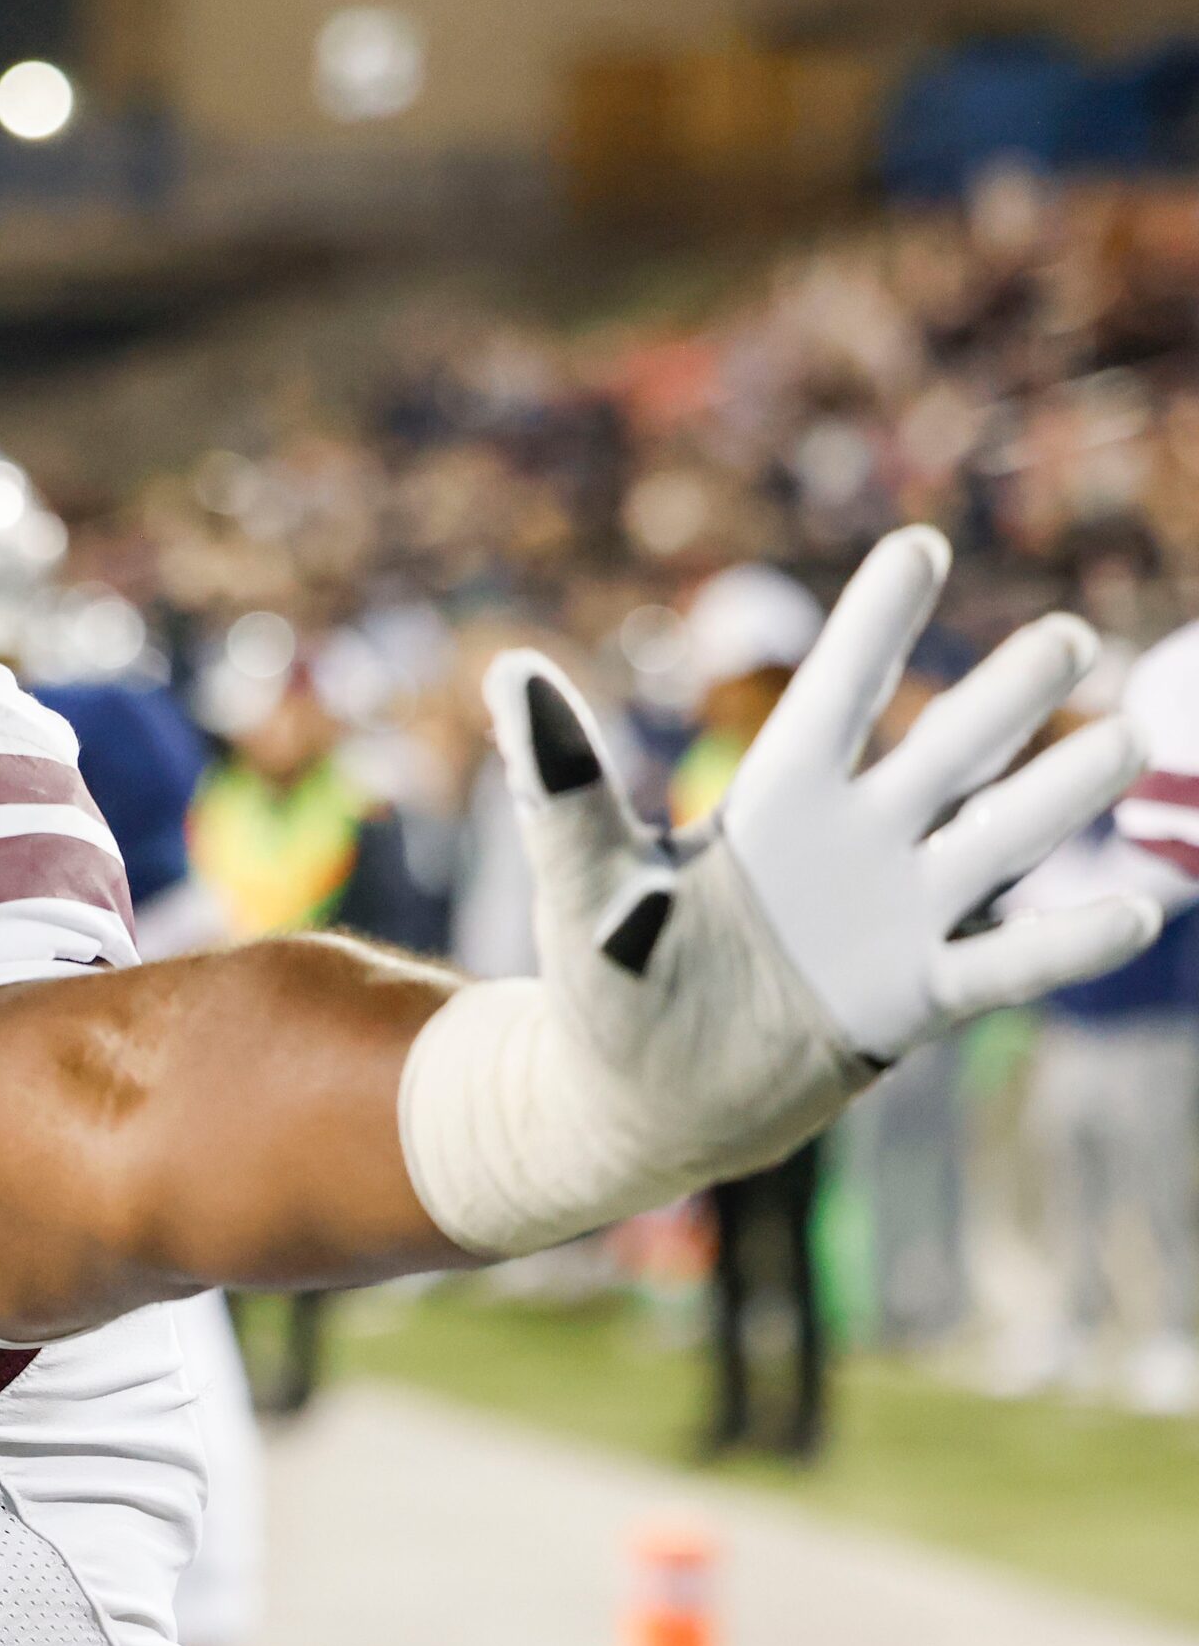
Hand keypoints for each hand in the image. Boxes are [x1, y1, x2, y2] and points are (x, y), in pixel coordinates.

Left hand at [493, 525, 1155, 1183]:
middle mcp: (853, 844)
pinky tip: (1140, 911)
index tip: (920, 546)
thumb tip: (508, 670)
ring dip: (1058, 797)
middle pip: (945, 754)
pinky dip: (1066, 942)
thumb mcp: (583, 879)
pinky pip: (1003, 964)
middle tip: (1071, 637)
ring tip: (1128, 742)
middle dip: (1006, 698)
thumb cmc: (605, 980)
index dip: (875, 625)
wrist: (635, 1099)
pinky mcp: (911, 999)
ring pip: (996, 841)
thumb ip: (561, 782)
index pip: (835, 697)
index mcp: (774, 803)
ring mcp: (895, 918)